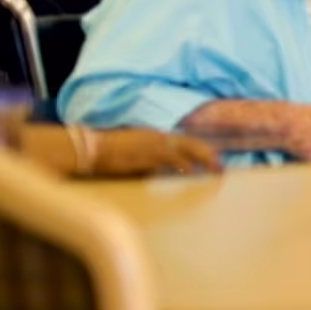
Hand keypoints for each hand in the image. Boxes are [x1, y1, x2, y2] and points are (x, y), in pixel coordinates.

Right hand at [91, 129, 222, 176]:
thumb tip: (162, 172)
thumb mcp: (135, 151)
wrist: (90, 148)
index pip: (185, 141)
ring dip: (201, 161)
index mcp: (156, 136)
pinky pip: (171, 160)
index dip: (201, 150)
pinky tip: (192, 173)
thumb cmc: (109, 151)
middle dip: (208, 155)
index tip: (213, 159)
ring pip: (186, 152)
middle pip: (191, 144)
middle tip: (220, 167)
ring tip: (214, 171)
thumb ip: (151, 160)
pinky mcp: (147, 155)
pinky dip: (184, 166)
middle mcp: (158, 139)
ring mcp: (153, 146)